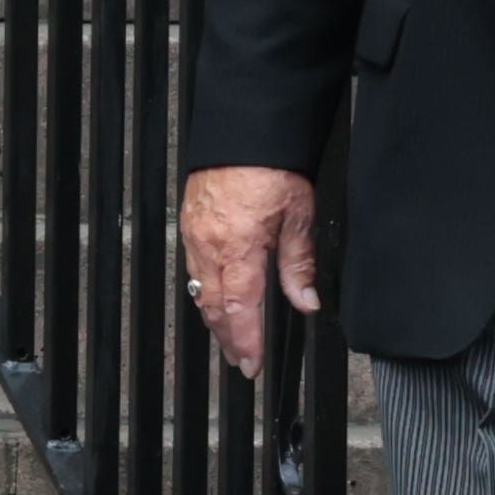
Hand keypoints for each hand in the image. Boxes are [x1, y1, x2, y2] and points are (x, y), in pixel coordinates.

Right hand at [178, 164, 321, 379]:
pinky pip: (194, 270)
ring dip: (216, 320)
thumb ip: (299, 263)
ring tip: (232, 339)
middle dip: (229, 340)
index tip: (252, 365)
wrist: (243, 128)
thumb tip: (306, 301)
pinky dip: (205, 292)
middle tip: (243, 362)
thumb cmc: (272, 166)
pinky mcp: (189, 225)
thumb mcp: (299, 215)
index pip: (240, 310)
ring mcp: (194, 237)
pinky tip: (217, 299)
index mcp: (238, 248)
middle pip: (214, 308)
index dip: (246, 342)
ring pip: (201, 292)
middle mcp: (209, 247)